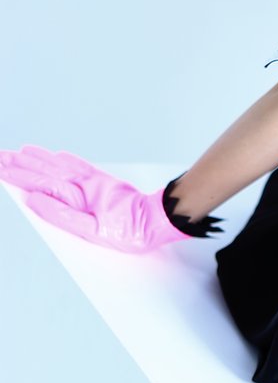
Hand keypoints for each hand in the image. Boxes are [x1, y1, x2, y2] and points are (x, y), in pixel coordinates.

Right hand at [0, 145, 191, 252]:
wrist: (157, 220)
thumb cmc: (128, 231)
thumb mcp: (91, 231)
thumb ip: (60, 215)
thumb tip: (34, 199)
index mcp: (76, 195)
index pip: (39, 183)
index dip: (17, 175)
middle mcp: (83, 184)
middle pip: (45, 171)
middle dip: (21, 164)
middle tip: (0, 156)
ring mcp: (93, 181)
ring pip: (59, 166)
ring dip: (39, 159)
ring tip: (21, 151)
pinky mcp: (103, 182)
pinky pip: (79, 166)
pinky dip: (65, 160)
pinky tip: (56, 155)